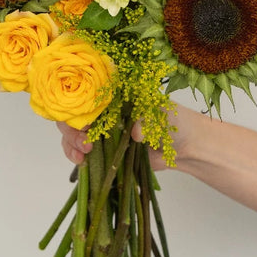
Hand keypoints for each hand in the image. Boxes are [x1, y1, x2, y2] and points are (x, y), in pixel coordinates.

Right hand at [58, 103, 193, 170]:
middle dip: (72, 128)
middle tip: (85, 142)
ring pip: (73, 133)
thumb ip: (147, 118)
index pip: (87, 93)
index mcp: (116, 94)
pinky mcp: (105, 150)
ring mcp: (103, 130)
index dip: (79, 105)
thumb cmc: (174, 121)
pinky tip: (81, 163)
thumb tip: (135, 132)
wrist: (184, 146)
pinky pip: (81, 151)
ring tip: (82, 156)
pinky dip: (76, 156)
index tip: (85, 122)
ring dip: (71, 143)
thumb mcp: (163, 114)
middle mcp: (105, 110)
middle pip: (75, 113)